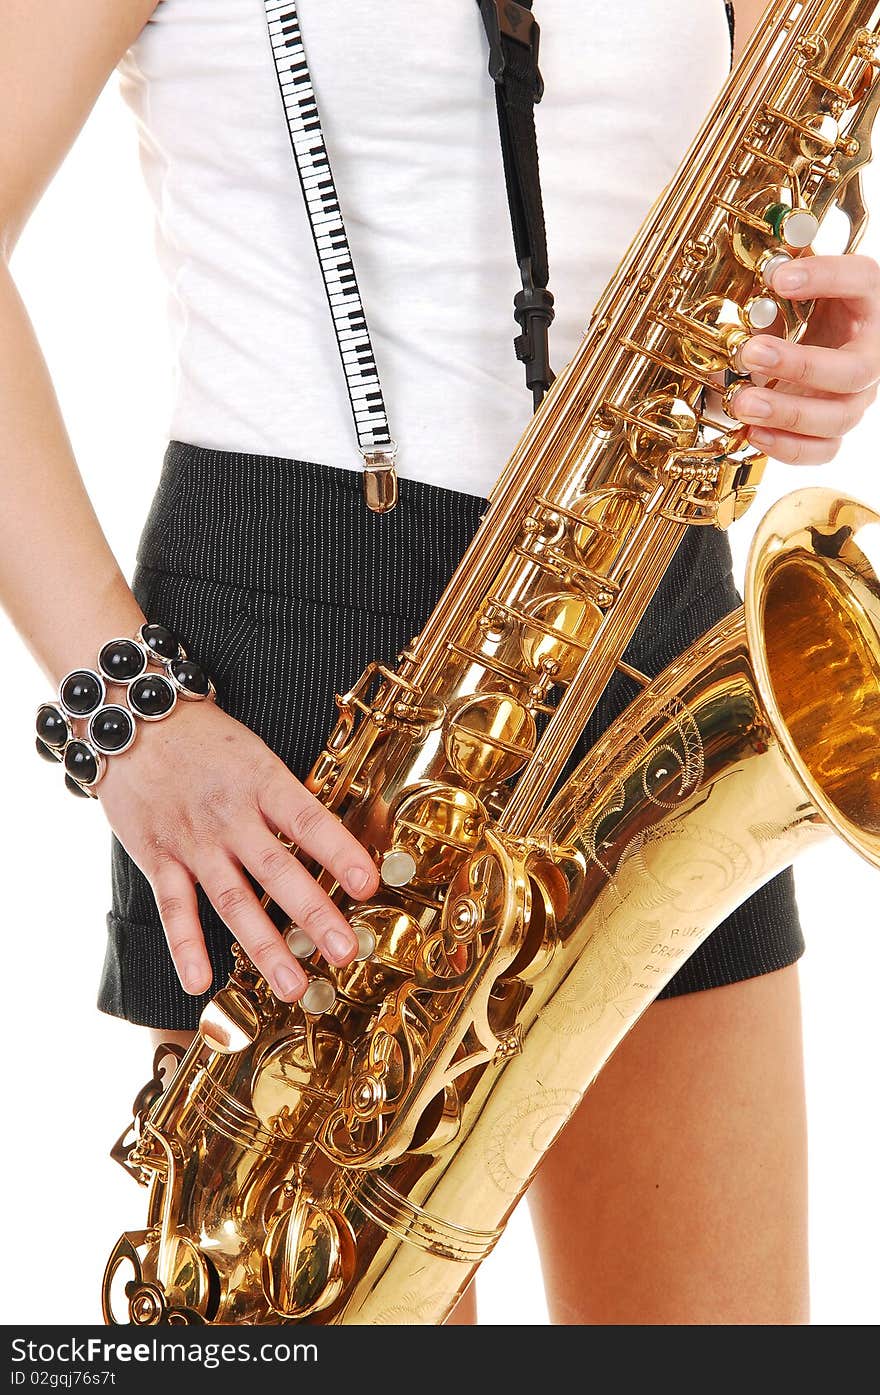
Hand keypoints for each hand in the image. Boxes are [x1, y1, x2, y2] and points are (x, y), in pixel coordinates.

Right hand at [96, 698, 379, 1002]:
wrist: (135, 722)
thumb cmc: (208, 742)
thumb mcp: (258, 757)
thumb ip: (290, 802)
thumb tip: (339, 848)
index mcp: (264, 783)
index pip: (309, 820)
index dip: (340, 852)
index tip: (370, 884)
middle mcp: (230, 815)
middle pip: (276, 870)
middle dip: (313, 913)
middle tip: (344, 951)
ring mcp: (193, 840)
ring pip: (232, 899)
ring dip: (264, 946)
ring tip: (292, 985)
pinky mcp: (157, 857)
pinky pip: (173, 907)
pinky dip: (185, 945)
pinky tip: (199, 982)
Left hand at [732, 253, 879, 462]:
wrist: (814, 340)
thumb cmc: (806, 307)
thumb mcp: (795, 282)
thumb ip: (779, 277)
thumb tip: (753, 277)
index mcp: (867, 303)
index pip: (862, 281)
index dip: (824, 277)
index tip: (778, 277)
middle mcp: (870, 352)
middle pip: (854, 370)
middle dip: (800, 365)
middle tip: (752, 352)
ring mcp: (855, 395)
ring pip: (838, 417)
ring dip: (787, 413)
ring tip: (743, 402)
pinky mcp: (834, 426)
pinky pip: (823, 449)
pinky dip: (789, 447)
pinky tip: (754, 432)